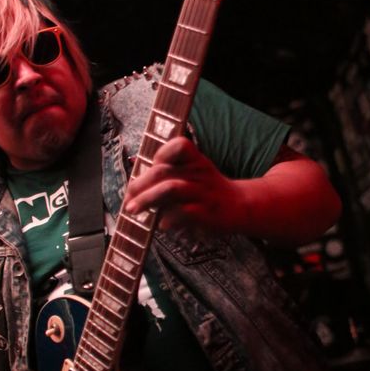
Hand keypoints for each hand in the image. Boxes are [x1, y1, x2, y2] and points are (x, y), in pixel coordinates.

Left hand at [124, 137, 243, 234]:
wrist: (241, 206)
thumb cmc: (209, 190)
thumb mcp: (194, 172)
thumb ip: (169, 174)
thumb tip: (135, 188)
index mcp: (197, 159)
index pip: (179, 145)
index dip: (160, 154)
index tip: (148, 168)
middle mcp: (200, 172)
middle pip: (164, 171)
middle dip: (140, 184)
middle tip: (128, 199)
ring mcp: (203, 192)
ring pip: (170, 188)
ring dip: (147, 199)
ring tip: (133, 210)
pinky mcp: (206, 212)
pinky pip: (181, 213)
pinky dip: (167, 219)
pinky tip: (162, 225)